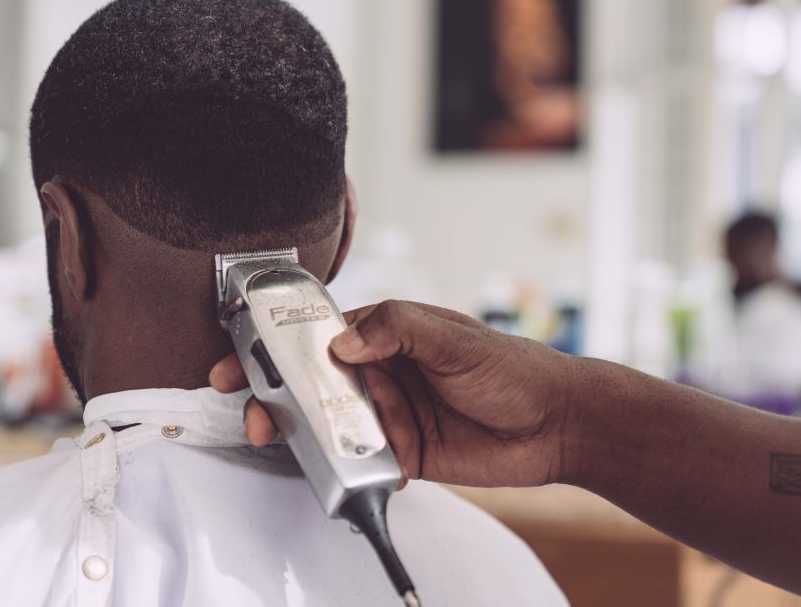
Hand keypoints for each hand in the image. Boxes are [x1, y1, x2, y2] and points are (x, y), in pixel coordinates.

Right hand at [210, 300, 582, 486]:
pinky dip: (346, 469)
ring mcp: (391, 415)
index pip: (322, 334)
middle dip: (278, 395)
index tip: (243, 354)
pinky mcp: (404, 454)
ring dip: (305, 434)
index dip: (278, 343)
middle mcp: (384, 373)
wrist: (557, 425)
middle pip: (315, 383)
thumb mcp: (454, 337)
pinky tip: (339, 471)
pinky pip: (362, 463)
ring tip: (283, 440)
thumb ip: (397, 329)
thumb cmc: (513, 368)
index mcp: (389, 334)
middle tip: (256, 410)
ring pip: (332, 425)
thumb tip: (343, 343)